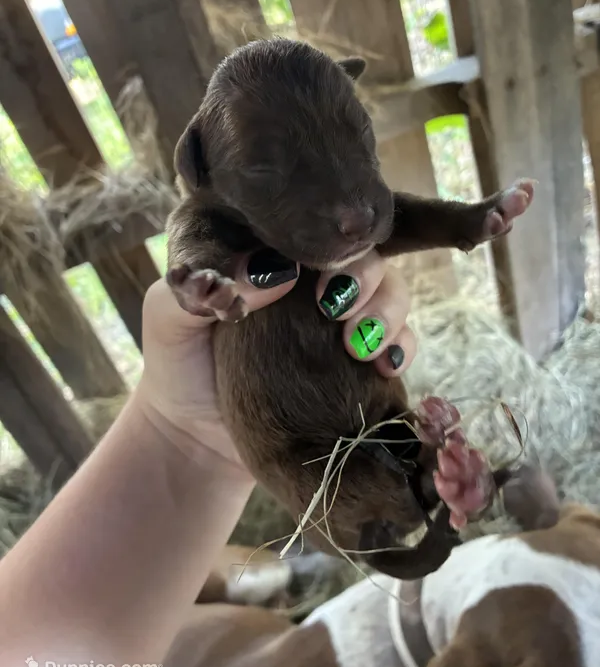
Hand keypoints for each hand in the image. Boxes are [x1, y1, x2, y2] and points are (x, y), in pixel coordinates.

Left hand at [138, 249, 414, 470]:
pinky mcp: (356, 361)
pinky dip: (403, 346)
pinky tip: (387, 367)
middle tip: (337, 310)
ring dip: (387, 311)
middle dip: (364, 278)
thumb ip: (206, 287)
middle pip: (362, 255)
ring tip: (361, 345)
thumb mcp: (169, 316)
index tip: (316, 279)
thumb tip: (277, 272)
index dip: (328, 243)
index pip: (315, 228)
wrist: (194, 437)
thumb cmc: (178, 365)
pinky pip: (401, 340)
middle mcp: (311, 279)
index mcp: (271, 253)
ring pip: (391, 291)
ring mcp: (338, 320)